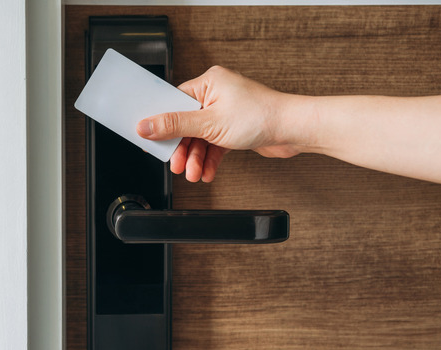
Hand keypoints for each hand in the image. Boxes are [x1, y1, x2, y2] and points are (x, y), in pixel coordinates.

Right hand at [136, 66, 305, 181]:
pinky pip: (214, 145)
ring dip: (196, 159)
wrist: (294, 130)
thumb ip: (175, 125)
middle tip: (177, 165)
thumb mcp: (209, 123)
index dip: (162, 124)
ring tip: (194, 174)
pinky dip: (210, 159)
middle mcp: (216, 95)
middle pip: (186, 124)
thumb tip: (146, 125)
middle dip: (183, 149)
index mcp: (208, 83)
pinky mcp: (234, 128)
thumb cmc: (261, 116)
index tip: (151, 140)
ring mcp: (226, 112)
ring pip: (200, 138)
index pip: (174, 103)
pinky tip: (208, 172)